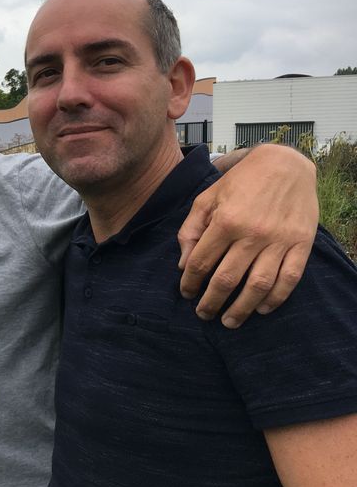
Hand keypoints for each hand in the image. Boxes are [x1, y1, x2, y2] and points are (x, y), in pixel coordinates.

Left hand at [178, 144, 317, 327]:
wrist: (285, 165)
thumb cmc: (240, 183)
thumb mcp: (206, 198)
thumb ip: (191, 230)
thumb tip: (184, 264)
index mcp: (225, 221)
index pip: (201, 263)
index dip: (190, 283)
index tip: (186, 294)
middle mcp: (252, 233)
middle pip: (227, 279)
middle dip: (211, 302)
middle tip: (204, 315)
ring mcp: (279, 240)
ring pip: (258, 285)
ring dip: (241, 308)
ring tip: (229, 321)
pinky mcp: (302, 243)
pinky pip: (289, 278)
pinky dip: (276, 298)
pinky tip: (261, 308)